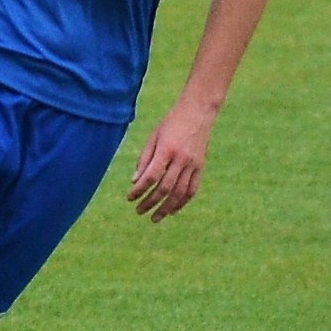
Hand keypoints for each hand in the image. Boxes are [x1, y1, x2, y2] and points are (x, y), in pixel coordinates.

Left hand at [127, 104, 211, 219]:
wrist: (198, 112)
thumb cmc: (171, 122)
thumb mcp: (153, 137)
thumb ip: (144, 159)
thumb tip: (135, 181)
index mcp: (167, 150)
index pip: (150, 177)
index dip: (139, 190)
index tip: (129, 198)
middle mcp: (181, 159)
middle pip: (164, 188)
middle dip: (150, 203)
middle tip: (138, 211)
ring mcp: (193, 164)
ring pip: (179, 193)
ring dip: (166, 208)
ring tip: (155, 218)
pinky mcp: (201, 167)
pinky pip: (192, 190)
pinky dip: (182, 202)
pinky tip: (172, 210)